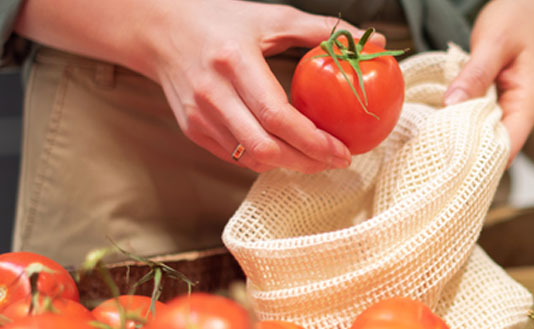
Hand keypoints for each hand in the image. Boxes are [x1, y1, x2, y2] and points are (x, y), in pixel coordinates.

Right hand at [16, 0, 384, 172]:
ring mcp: (198, 116)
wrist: (160, 31)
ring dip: (289, 165)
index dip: (313, 140)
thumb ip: (323, 30)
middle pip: (266, 147)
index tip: (342, 148)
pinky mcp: (193, 130)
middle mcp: (212, 94)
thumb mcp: (273, 17)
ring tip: (318, 158)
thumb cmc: (221, 22)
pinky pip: (236, 157)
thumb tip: (372, 42)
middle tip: (337, 159)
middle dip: (307, 161)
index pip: (277, 116)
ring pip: (251, 158)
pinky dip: (266, 160)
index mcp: (234, 62)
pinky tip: (288, 152)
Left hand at [443, 0, 533, 162]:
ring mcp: (510, 111)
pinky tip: (440, 128)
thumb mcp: (493, 43)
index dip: (479, 160)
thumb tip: (453, 104)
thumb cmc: (516, 21)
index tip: (449, 164)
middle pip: (495, 150)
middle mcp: (522, 114)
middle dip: (466, 156)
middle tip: (431, 158)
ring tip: (431, 147)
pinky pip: (479, 124)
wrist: (527, 9)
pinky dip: (461, 127)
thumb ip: (475, 74)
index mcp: (528, 104)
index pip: (507, 147)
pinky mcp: (497, 106)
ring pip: (486, 140)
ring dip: (461, 143)